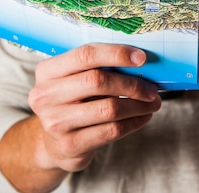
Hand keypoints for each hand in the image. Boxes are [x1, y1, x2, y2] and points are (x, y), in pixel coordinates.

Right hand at [27, 43, 160, 172]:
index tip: (142, 58)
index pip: (85, 55)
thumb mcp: (75, 80)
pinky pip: (112, 130)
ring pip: (109, 108)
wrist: (54, 143)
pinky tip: (143, 117)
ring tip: (153, 103)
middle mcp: (45, 95)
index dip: (116, 54)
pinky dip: (134, 122)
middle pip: (97, 81)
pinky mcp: (70, 145)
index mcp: (48, 71)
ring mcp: (55, 122)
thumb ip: (99, 67)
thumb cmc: (73, 102)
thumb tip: (141, 61)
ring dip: (138, 105)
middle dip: (132, 84)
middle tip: (152, 88)